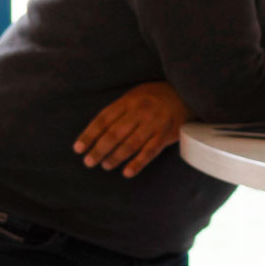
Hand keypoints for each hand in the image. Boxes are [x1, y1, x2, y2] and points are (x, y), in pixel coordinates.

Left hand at [74, 82, 191, 178]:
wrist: (186, 93)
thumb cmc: (155, 97)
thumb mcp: (134, 96)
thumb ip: (118, 111)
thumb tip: (95, 134)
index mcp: (129, 101)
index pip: (103, 120)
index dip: (89, 135)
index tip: (78, 149)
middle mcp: (141, 111)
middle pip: (115, 134)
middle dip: (99, 150)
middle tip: (89, 162)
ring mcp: (155, 123)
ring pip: (130, 144)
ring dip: (115, 158)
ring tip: (105, 165)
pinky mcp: (167, 134)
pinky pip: (150, 151)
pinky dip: (138, 163)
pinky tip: (127, 172)